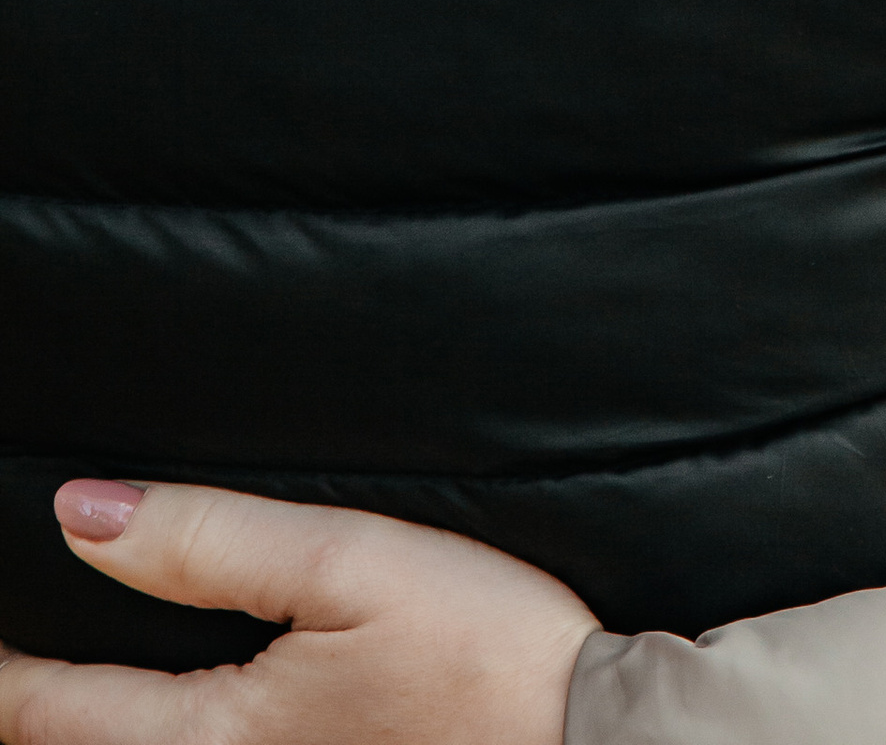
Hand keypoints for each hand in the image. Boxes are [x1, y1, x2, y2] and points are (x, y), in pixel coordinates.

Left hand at [0, 481, 595, 744]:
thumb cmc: (486, 658)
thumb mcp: (355, 565)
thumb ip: (213, 541)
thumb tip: (83, 514)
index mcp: (210, 738)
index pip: (45, 710)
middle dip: (28, 706)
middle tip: (13, 643)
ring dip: (86, 727)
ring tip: (64, 679)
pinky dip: (148, 739)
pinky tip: (174, 706)